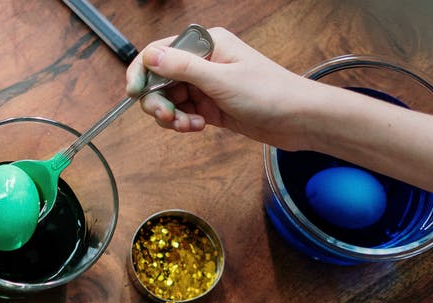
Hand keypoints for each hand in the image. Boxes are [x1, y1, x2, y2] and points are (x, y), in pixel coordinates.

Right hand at [125, 27, 323, 149]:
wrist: (299, 119)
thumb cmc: (270, 93)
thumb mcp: (221, 80)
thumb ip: (182, 67)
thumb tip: (149, 56)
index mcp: (207, 44)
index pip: (159, 52)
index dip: (142, 72)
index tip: (134, 93)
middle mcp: (204, 62)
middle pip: (160, 79)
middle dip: (158, 101)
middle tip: (168, 118)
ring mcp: (206, 84)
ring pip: (169, 99)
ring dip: (171, 115)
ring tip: (188, 126)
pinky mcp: (210, 105)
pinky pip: (183, 112)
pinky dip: (183, 122)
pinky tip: (197, 127)